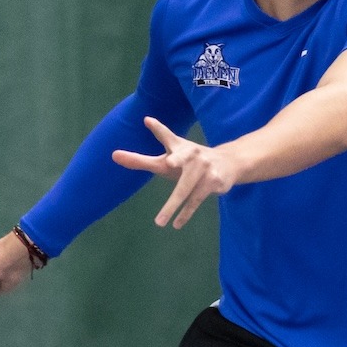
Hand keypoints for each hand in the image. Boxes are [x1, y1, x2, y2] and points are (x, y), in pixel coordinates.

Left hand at [111, 117, 238, 228]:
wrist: (228, 163)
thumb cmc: (192, 159)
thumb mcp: (171, 155)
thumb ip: (143, 158)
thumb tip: (118, 150)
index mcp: (179, 147)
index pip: (166, 137)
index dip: (158, 129)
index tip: (148, 121)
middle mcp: (192, 155)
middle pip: (180, 160)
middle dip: (177, 160)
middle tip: (169, 163)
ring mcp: (204, 169)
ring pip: (185, 190)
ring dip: (172, 207)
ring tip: (159, 222)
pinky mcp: (212, 183)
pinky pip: (195, 201)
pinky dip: (185, 213)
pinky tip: (176, 224)